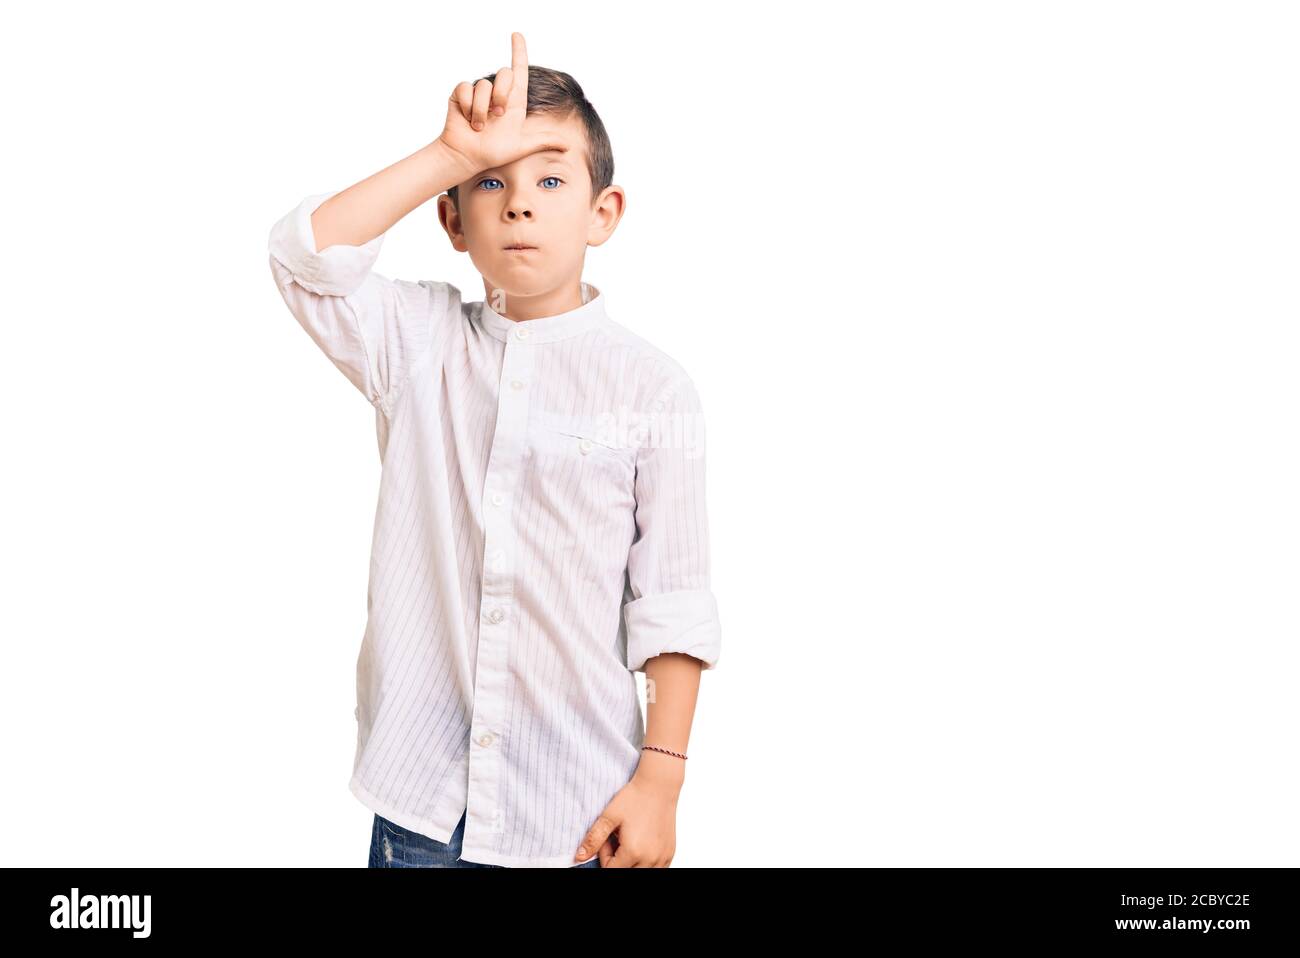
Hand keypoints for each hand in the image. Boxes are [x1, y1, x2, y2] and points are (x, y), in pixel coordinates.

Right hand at [437, 32, 557, 178]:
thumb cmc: (493, 153)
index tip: (517, 35)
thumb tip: (569, 145)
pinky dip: (468, 106)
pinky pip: (465, 88)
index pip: (518, 71)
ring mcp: (478, 94)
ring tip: (479, 125)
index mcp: (513, 102)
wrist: (468, 158)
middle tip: (497, 116)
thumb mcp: (522, 146)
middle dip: (501, 95)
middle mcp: (497, 94)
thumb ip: (544, 141)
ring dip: (482, 109)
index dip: (519, 51)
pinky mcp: (460, 94)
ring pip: (483, 85)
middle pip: (504, 73)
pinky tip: (467, 118)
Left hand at [574, 775, 678, 867]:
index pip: (611, 870)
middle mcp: (650, 859)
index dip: (605, 855)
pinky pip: (655, 869)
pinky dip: (645, 862)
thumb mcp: (609, 817)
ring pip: (640, 872)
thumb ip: (593, 840)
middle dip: (618, 859)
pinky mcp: (670, 854)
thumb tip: (579, 857)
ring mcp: (662, 858)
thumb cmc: (635, 798)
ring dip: (632, 861)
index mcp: (633, 852)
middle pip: (625, 871)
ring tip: (631, 840)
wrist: (659, 786)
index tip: (609, 837)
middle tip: (619, 838)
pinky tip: (643, 844)